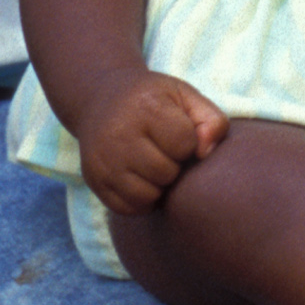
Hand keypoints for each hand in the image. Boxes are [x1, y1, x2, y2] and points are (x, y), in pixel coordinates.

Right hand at [78, 74, 228, 214]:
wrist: (100, 98)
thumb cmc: (152, 100)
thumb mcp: (185, 96)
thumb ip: (211, 120)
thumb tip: (206, 153)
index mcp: (145, 106)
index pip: (185, 144)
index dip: (187, 142)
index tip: (176, 132)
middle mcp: (118, 133)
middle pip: (165, 173)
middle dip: (172, 165)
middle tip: (162, 150)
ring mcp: (102, 159)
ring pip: (147, 195)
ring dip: (157, 185)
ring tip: (151, 164)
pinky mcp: (93, 179)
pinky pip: (127, 208)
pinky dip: (139, 198)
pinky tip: (138, 176)